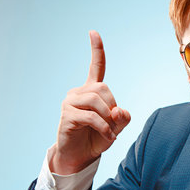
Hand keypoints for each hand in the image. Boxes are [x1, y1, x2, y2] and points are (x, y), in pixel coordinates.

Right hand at [50, 30, 130, 174]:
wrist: (79, 156)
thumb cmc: (97, 138)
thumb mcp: (116, 127)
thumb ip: (122, 118)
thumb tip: (119, 110)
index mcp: (92, 90)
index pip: (96, 67)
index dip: (96, 50)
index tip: (93, 32)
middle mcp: (78, 92)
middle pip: (103, 88)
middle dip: (112, 106)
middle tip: (113, 124)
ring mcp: (70, 102)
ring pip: (96, 101)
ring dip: (108, 118)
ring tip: (109, 131)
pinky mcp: (67, 115)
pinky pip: (91, 116)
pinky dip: (103, 127)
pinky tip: (107, 136)